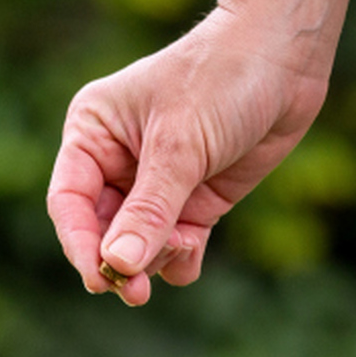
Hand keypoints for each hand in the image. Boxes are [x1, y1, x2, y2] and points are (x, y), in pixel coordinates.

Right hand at [48, 0, 350, 304]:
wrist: (285, 61)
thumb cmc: (222, 80)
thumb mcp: (180, 145)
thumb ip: (149, 209)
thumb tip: (118, 265)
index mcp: (92, 134)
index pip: (70, 202)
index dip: (80, 244)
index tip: (100, 278)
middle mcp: (116, 163)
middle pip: (100, 233)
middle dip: (122, 263)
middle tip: (137, 295)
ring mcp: (155, 187)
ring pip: (137, 248)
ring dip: (156, 258)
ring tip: (187, 242)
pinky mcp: (192, 203)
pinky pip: (173, 250)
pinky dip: (180, 260)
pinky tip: (194, 250)